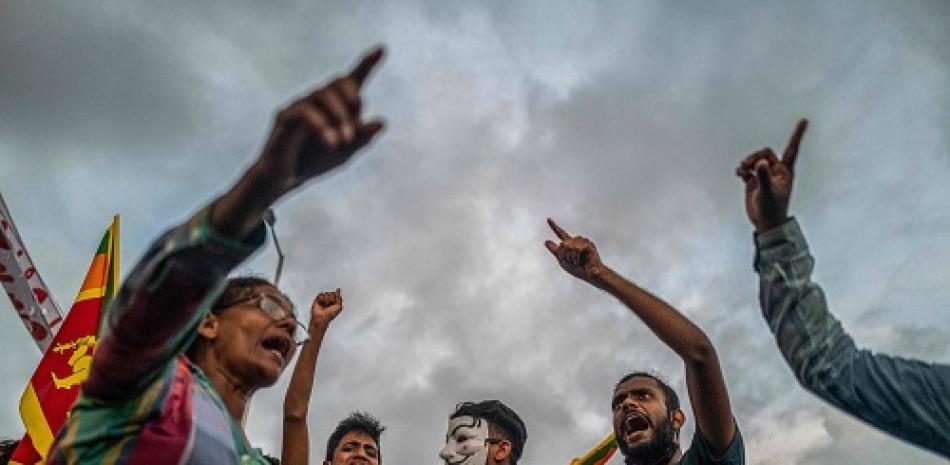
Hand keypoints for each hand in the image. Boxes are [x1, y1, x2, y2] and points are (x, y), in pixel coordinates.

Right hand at [255, 47, 385, 197]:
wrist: (285, 179)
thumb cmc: (315, 162)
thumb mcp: (345, 153)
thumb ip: (362, 138)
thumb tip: (382, 122)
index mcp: (336, 105)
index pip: (353, 79)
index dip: (367, 64)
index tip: (382, 49)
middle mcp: (318, 99)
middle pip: (340, 82)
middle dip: (352, 102)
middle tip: (354, 132)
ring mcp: (300, 104)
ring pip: (322, 94)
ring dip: (339, 117)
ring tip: (343, 142)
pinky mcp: (285, 116)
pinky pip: (304, 110)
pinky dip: (320, 124)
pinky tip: (330, 141)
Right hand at [309, 288, 342, 329]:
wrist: (321, 317)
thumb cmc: (330, 314)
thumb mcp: (339, 306)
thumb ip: (339, 298)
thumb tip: (338, 289)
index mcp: (335, 301)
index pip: (336, 294)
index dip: (336, 297)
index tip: (335, 302)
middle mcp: (329, 299)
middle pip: (332, 293)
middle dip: (332, 299)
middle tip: (330, 305)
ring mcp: (323, 299)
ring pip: (327, 293)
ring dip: (327, 299)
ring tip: (325, 305)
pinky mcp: (318, 299)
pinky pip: (321, 294)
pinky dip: (322, 299)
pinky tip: (321, 303)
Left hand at [544, 218, 609, 287]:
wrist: (590, 275)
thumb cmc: (578, 269)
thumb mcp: (563, 261)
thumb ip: (555, 251)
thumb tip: (546, 241)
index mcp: (570, 244)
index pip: (561, 233)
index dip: (554, 226)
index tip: (548, 219)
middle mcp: (576, 240)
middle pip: (563, 244)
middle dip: (564, 256)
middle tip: (571, 262)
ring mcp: (583, 241)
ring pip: (568, 245)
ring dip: (570, 257)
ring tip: (577, 262)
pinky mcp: (589, 245)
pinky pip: (576, 248)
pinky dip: (576, 257)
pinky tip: (579, 261)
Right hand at [736, 119, 806, 232]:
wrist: (765, 223)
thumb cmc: (772, 209)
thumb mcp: (768, 192)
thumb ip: (763, 176)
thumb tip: (760, 162)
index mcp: (785, 172)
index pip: (792, 149)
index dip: (797, 135)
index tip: (804, 121)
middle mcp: (775, 171)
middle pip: (765, 153)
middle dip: (755, 156)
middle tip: (748, 165)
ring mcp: (764, 176)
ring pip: (755, 160)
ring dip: (747, 162)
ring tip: (742, 170)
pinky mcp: (754, 182)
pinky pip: (747, 169)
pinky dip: (742, 169)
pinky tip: (739, 174)